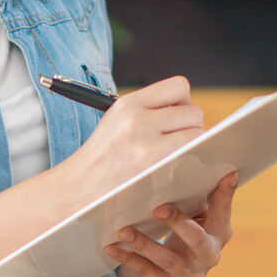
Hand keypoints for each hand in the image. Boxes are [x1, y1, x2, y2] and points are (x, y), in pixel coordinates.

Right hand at [61, 75, 203, 205]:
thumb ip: (149, 111)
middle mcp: (137, 119)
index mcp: (128, 103)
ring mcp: (146, 143)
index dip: (183, 102)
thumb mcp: (118, 121)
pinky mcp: (153, 166)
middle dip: (191, 126)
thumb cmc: (102, 158)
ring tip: (174, 156)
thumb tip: (187, 110)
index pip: (179, 87)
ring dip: (193, 145)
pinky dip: (191, 160)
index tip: (174, 119)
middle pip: (194, 111)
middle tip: (176, 142)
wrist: (78, 189)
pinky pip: (192, 153)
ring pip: (198, 133)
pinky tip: (176, 168)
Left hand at [107, 172, 238, 276]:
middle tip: (159, 208)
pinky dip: (128, 258)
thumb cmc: (186, 240)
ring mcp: (190, 273)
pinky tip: (112, 247)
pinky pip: (146, 271)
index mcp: (219, 233)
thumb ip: (193, 204)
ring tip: (124, 229)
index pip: (223, 212)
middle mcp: (208, 254)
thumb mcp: (197, 223)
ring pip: (167, 258)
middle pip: (196, 239)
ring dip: (145, 243)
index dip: (226, 195)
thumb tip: (178, 174)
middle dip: (179, 223)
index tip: (229, 175)